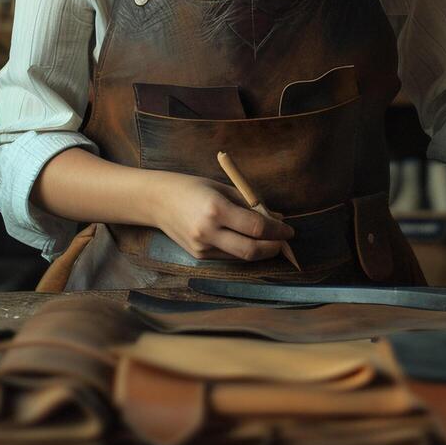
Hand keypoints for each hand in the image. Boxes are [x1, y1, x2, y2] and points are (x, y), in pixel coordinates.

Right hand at [149, 172, 293, 261]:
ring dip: (260, 251)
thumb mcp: (223, 188)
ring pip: (241, 257)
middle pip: (251, 250)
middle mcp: (208, 232)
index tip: (289, 230)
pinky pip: (228, 256)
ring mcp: (202, 247)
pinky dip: (243, 251)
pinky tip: (249, 242)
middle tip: (284, 242)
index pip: (256, 227)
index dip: (277, 231)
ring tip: (270, 241)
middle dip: (273, 248)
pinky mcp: (199, 256)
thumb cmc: (192, 188)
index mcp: (216, 209)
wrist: (157, 201)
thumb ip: (249, 204)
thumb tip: (276, 217)